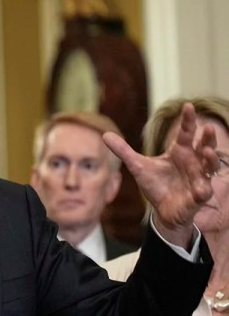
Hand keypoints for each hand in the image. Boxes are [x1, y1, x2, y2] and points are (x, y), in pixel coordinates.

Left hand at [103, 103, 217, 247]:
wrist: (162, 210)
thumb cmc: (155, 185)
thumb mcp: (138, 166)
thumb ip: (123, 151)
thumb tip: (104, 135)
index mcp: (180, 151)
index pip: (186, 132)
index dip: (188, 120)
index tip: (188, 105)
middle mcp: (193, 162)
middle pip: (204, 145)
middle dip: (208, 138)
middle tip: (208, 128)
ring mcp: (199, 178)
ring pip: (211, 165)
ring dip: (211, 159)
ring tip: (206, 151)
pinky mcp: (199, 195)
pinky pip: (205, 190)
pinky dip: (205, 187)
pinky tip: (203, 187)